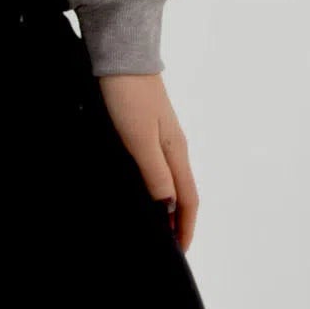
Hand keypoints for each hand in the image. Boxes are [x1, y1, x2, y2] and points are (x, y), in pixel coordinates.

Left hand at [95, 73, 198, 252]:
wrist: (121, 56)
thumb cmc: (129, 96)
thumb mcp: (139, 139)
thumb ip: (155, 174)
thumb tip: (168, 207)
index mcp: (176, 151)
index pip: (188, 199)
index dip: (185, 227)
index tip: (179, 252)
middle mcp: (174, 145)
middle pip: (182, 191)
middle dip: (177, 220)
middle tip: (165, 244)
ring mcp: (161, 134)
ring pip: (169, 178)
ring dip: (166, 204)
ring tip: (154, 223)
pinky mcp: (146, 125)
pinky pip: (156, 164)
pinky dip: (154, 185)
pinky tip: (140, 187)